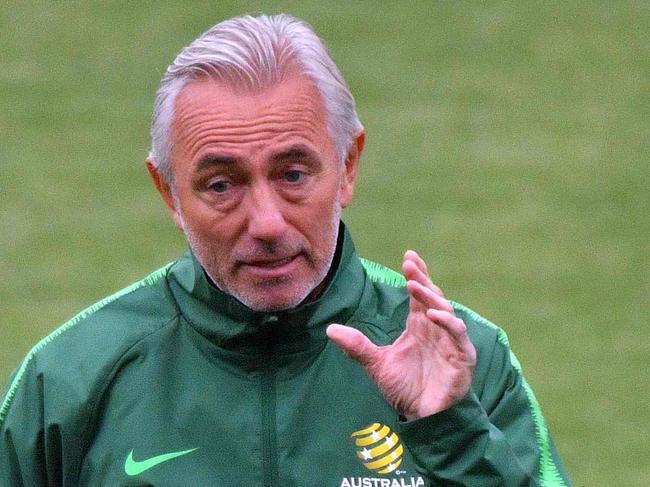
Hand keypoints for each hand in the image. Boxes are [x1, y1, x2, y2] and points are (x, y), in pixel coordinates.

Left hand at [327, 250, 476, 419]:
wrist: (424, 418)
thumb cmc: (405, 389)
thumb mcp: (376, 364)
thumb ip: (357, 346)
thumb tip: (330, 329)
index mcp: (418, 326)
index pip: (418, 294)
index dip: (416, 275)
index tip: (408, 257)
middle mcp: (435, 329)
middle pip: (432, 296)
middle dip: (422, 278)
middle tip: (410, 263)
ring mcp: (450, 341)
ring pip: (445, 310)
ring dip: (431, 297)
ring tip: (415, 285)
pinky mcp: (462, 356)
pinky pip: (458, 334)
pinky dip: (448, 323)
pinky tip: (432, 314)